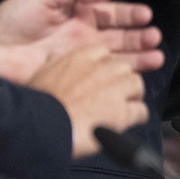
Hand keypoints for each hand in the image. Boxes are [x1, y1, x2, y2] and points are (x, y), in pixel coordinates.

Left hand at [0, 0, 163, 83]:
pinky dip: (118, 75)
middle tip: (155, 39)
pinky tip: (133, 74)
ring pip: (116, 57)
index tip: (146, 16)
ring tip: (155, 58)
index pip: (111, 14)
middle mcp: (84, 37)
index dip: (129, 15)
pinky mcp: (73, 76)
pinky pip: (100, 75)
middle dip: (140, 37)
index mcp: (78, 15)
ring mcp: (80, 58)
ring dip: (137, 57)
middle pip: (119, 37)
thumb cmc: (12, 18)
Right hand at [28, 44, 149, 157]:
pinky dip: (137, 117)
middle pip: (125, 67)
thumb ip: (53, 64)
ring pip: (138, 84)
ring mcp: (115, 89)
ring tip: (123, 109)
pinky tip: (127, 124)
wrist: (41, 125)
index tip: (101, 77)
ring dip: (132, 96)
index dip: (105, 66)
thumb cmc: (37, 103)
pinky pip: (141, 110)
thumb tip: (54, 57)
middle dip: (121, 80)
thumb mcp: (40, 74)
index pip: (104, 53)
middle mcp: (102, 68)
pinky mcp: (123, 111)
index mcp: (81, 57)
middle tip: (113, 96)